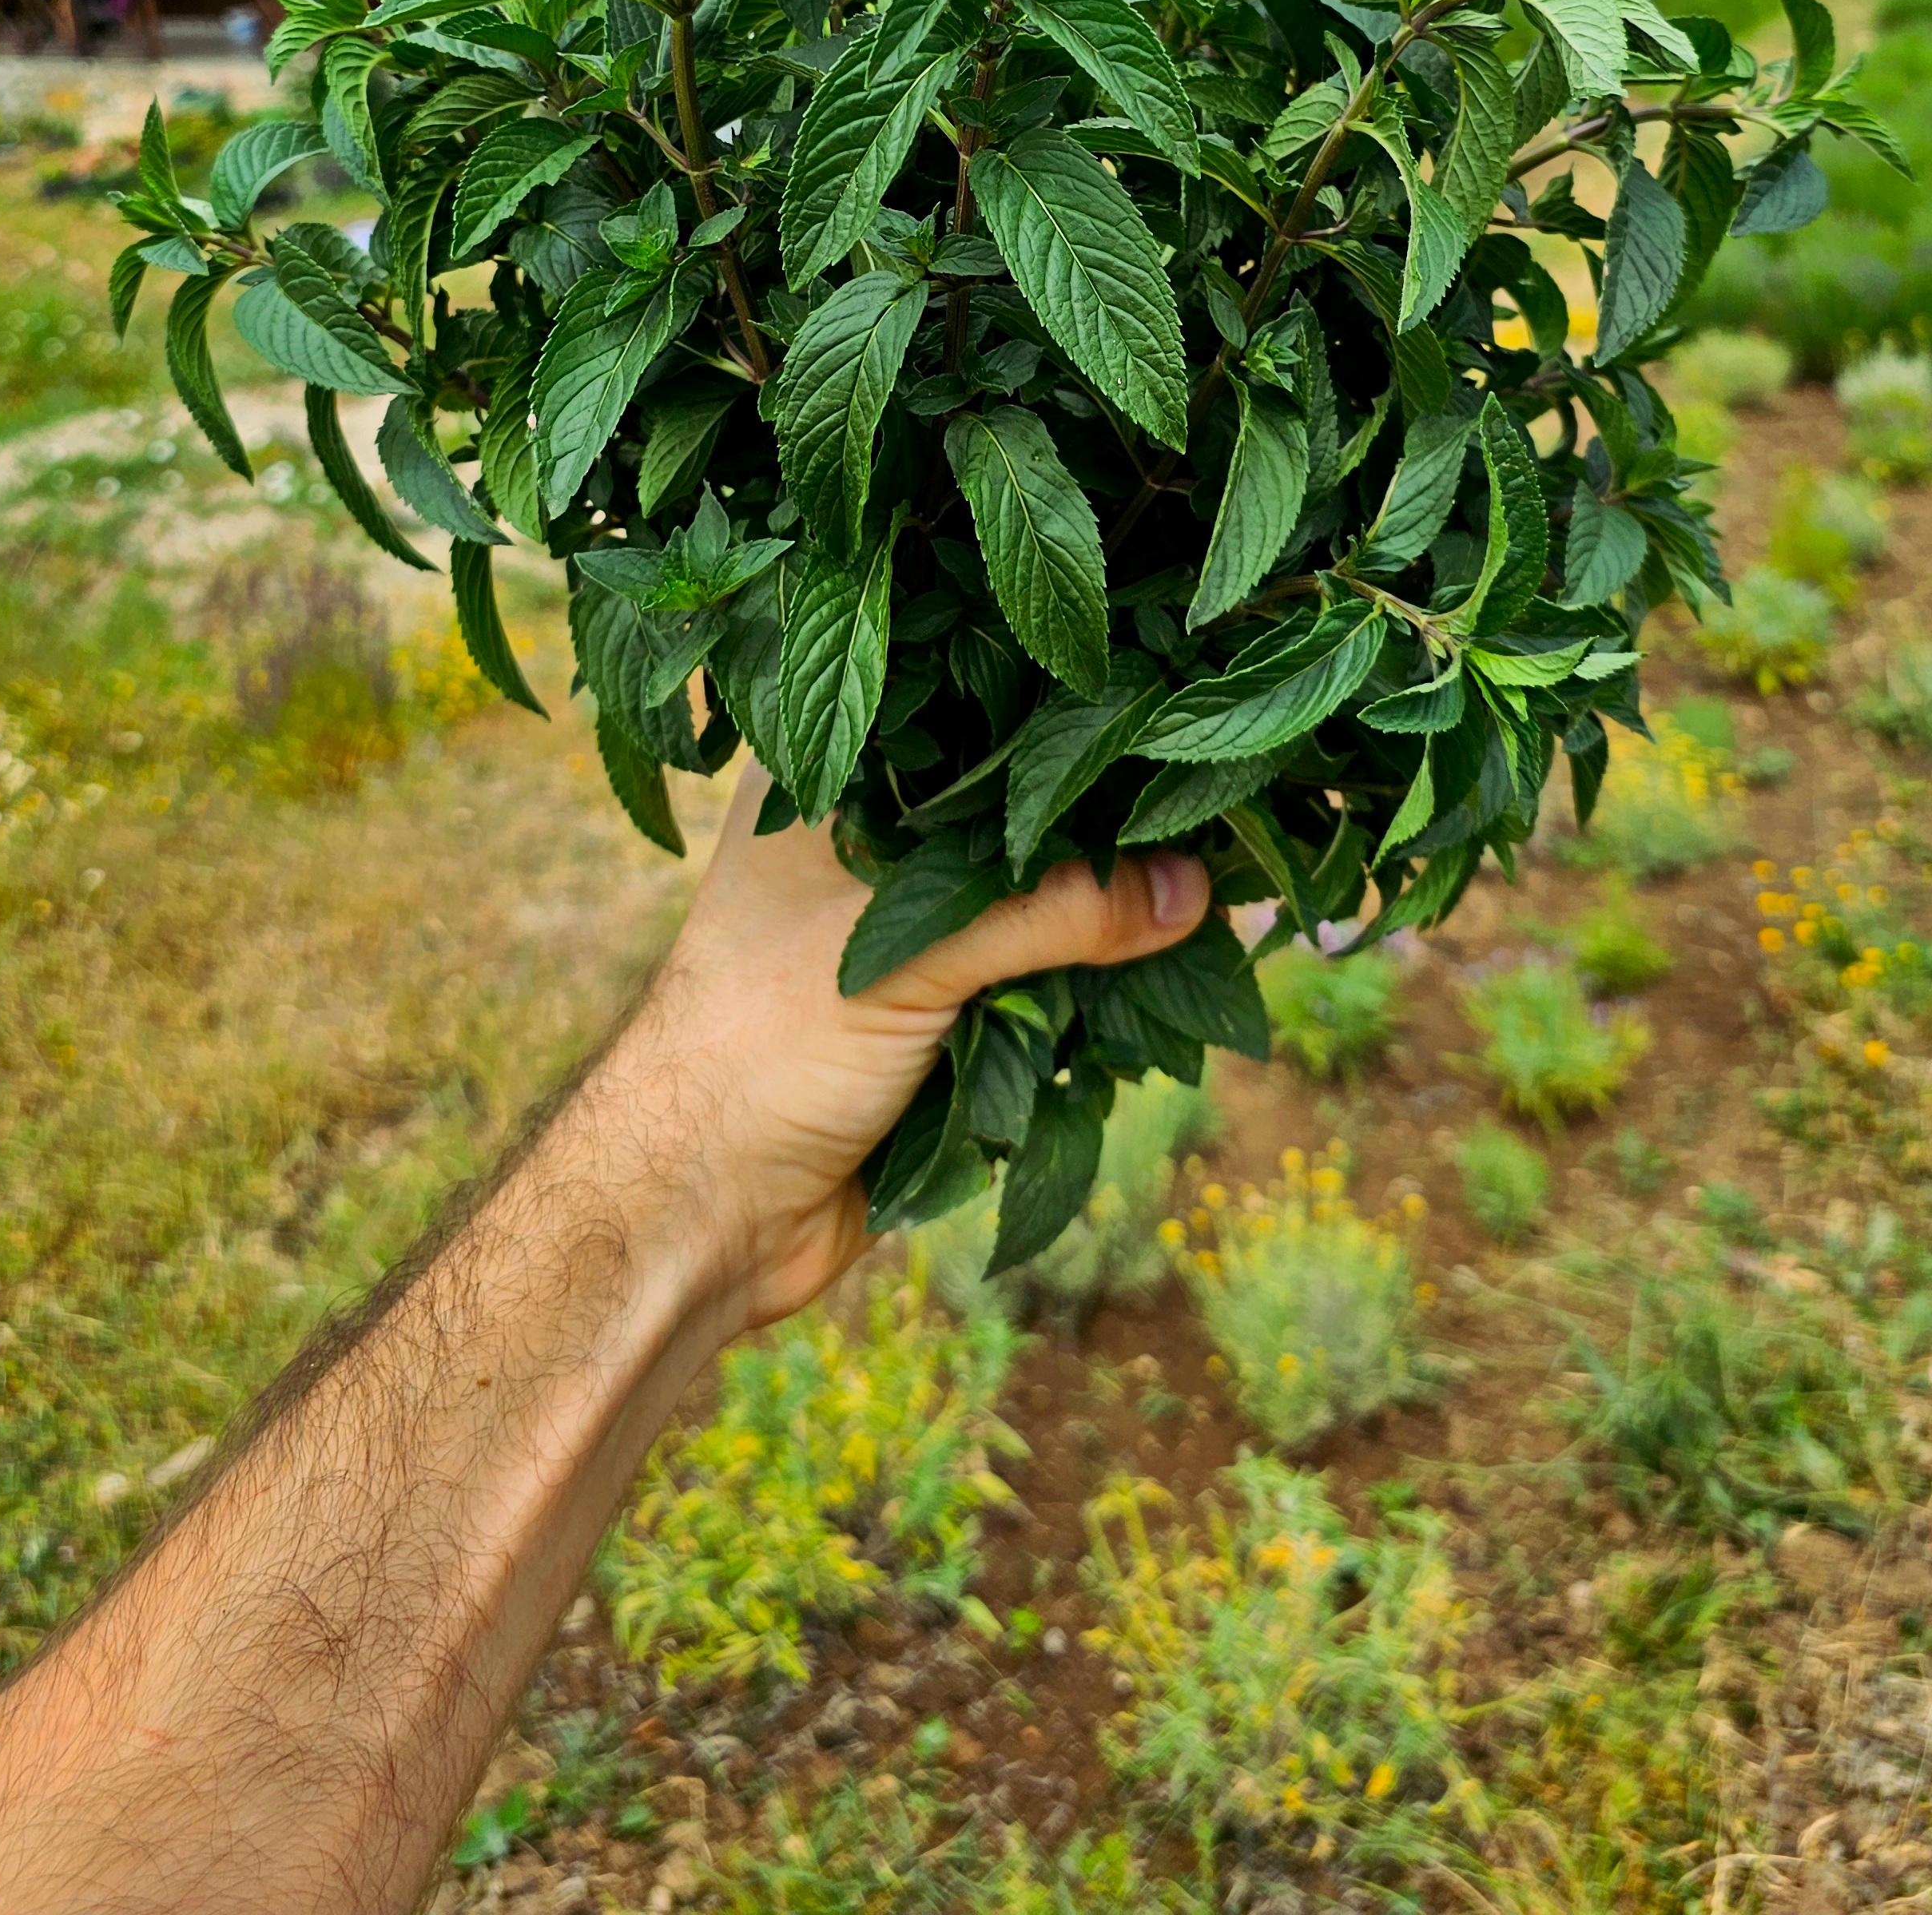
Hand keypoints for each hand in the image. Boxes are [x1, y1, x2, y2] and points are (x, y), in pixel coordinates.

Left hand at [634, 766, 1208, 1329]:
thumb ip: (1051, 911)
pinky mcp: (941, 1016)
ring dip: (1119, 924)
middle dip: (1114, 835)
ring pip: (1043, 908)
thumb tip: (1196, 887)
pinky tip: (1182, 980)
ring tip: (1235, 905)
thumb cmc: (760, 1047)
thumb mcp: (910, 955)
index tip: (1169, 714)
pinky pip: (1041, 989)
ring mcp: (908, 935)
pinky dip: (1098, 996)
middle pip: (1020, 817)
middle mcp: (871, 844)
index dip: (1061, 716)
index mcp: (829, 781)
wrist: (696, 1217)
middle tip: (1224, 821)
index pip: (965, 715)